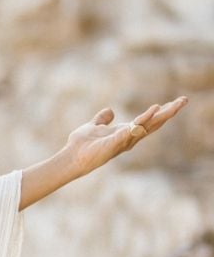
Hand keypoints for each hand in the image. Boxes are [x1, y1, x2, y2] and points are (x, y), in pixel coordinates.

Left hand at [64, 97, 187, 178]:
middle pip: (154, 123)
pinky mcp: (115, 142)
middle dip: (170, 112)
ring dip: (162, 114)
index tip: (177, 102)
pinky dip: (143, 120)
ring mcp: (124, 141)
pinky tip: (153, 110)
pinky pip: (132, 130)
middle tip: (185, 100)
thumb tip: (110, 111)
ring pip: (148, 126)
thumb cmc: (82, 145)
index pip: (148, 121)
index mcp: (126, 132)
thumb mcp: (94, 126)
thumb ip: (103, 119)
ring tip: (176, 104)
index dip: (162, 112)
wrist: (71, 157)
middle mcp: (129, 138)